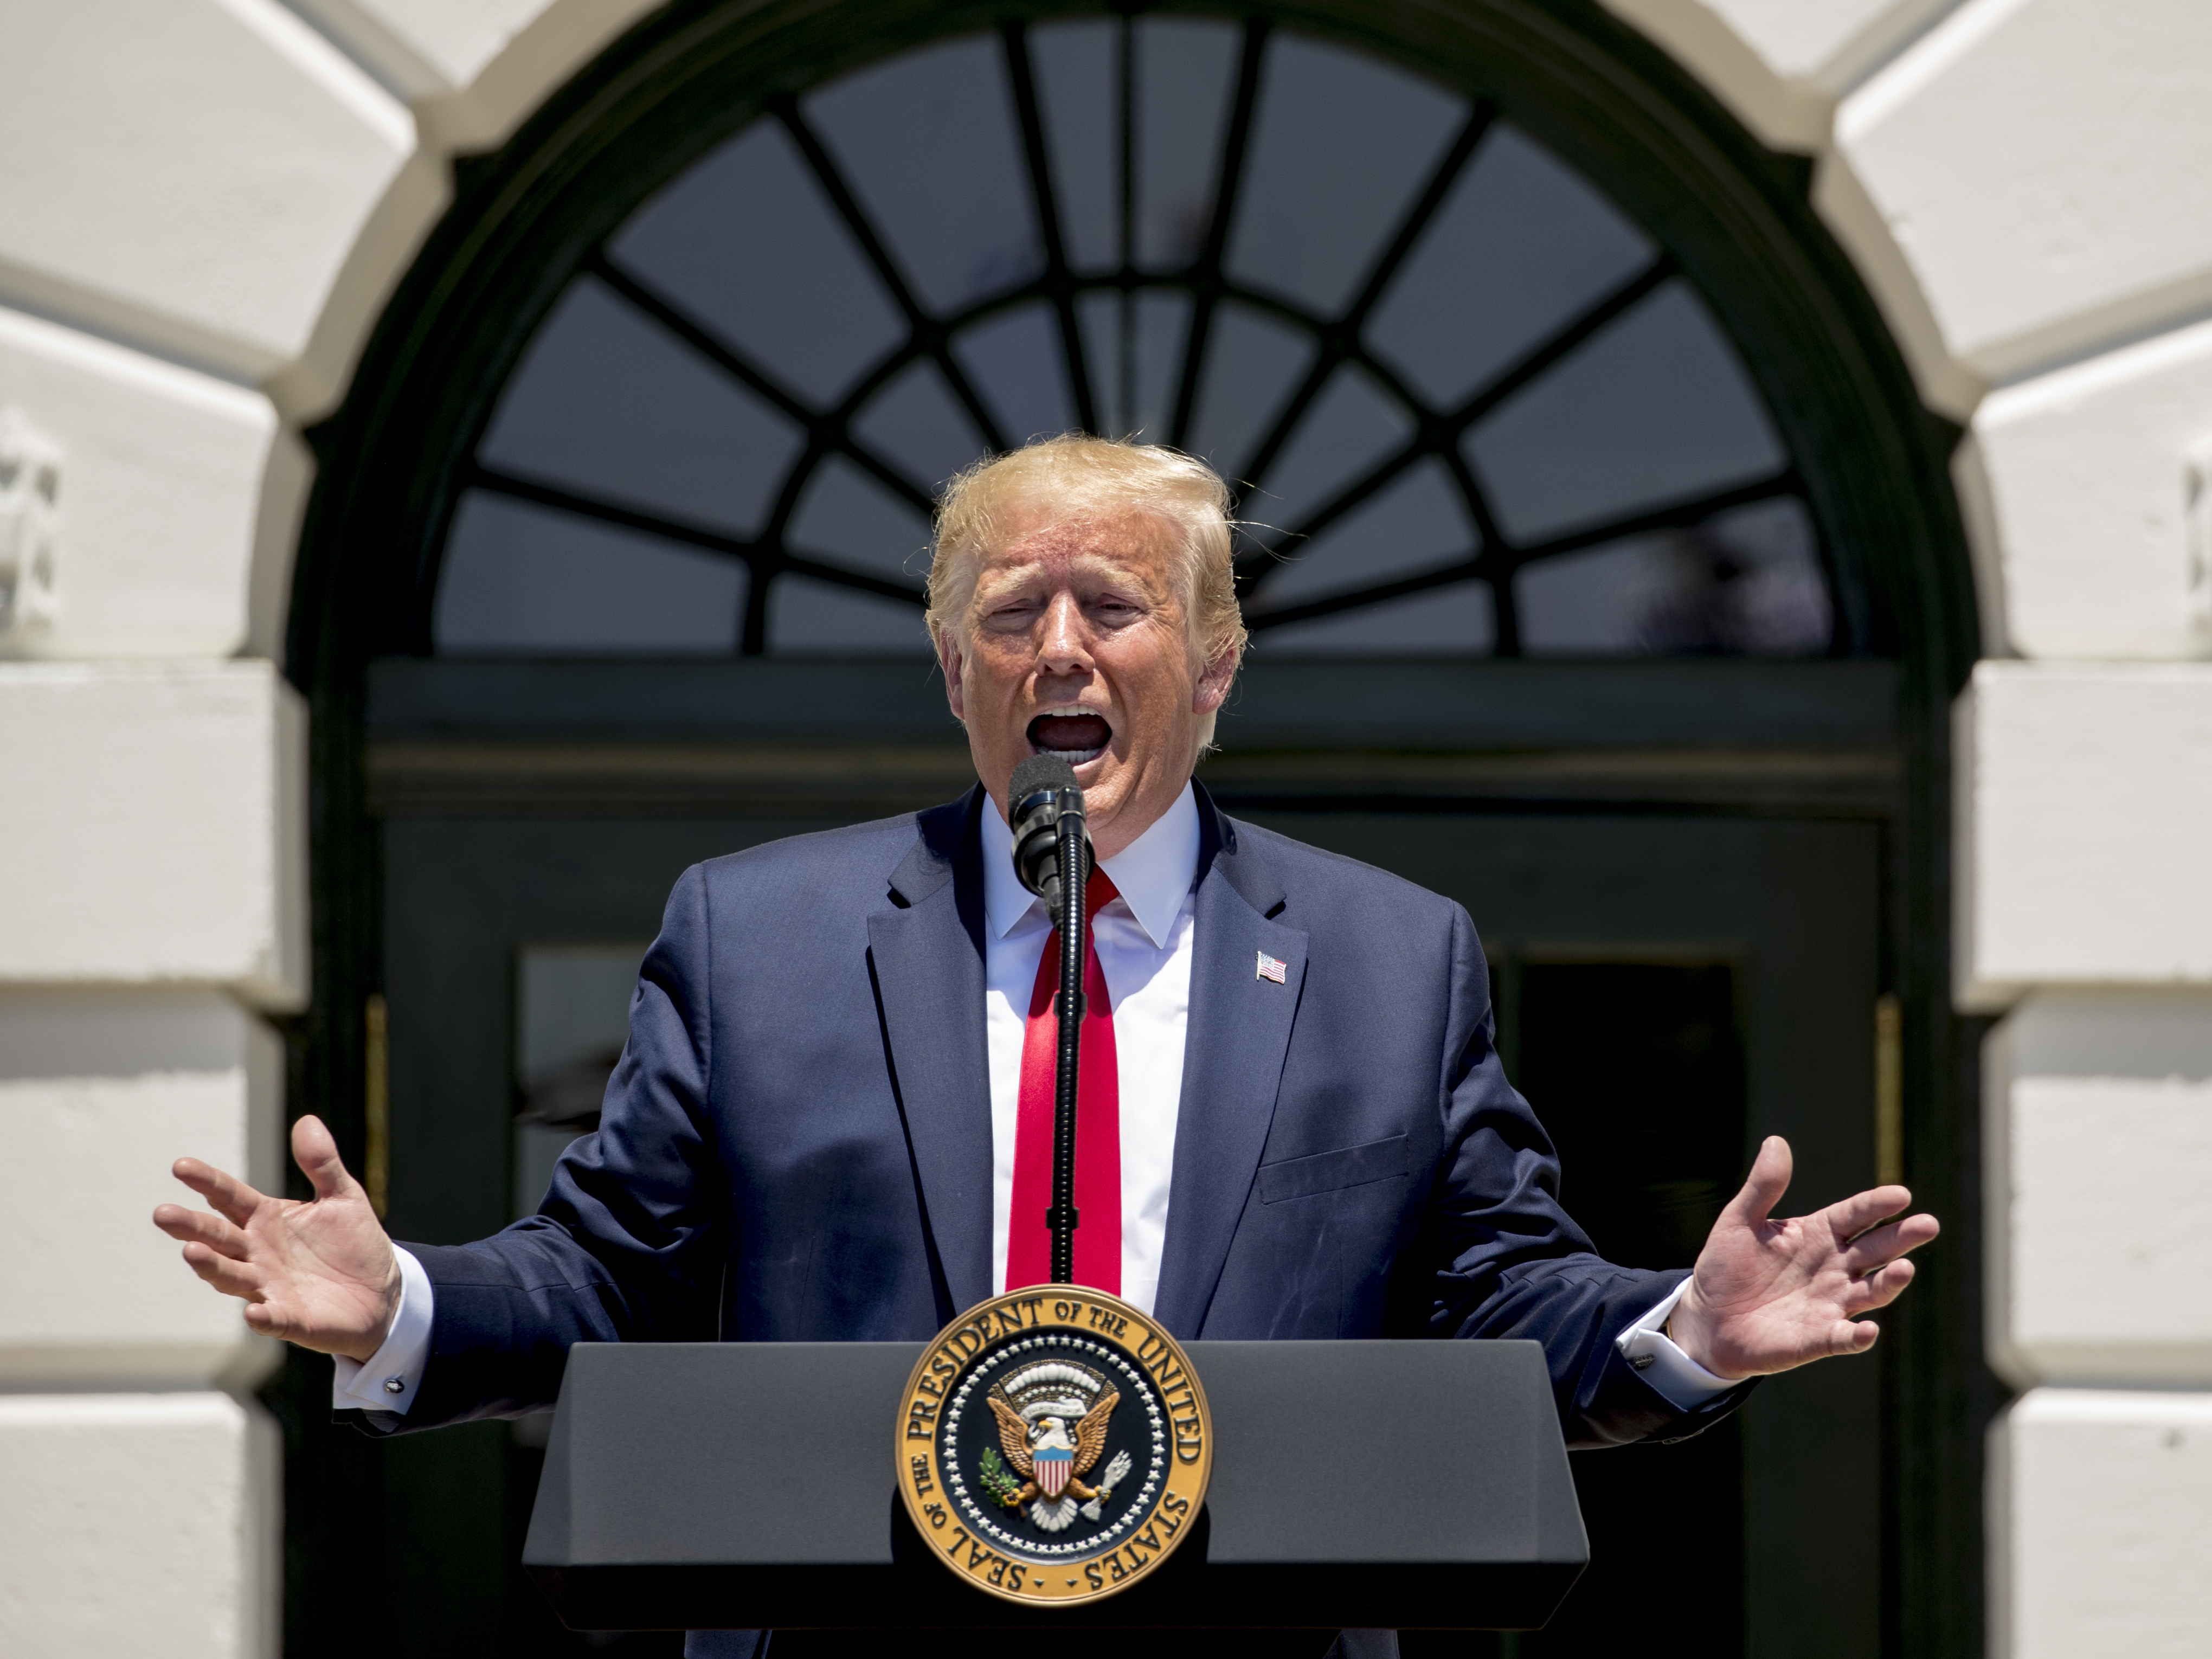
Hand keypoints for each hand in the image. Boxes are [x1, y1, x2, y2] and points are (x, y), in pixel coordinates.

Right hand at [152, 1115, 400, 1362]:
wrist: (381, 1292)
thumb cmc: (353, 1243)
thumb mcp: (343, 1197)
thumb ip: (322, 1164)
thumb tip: (307, 1120)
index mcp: (267, 1219)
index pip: (230, 1197)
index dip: (207, 1182)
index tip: (181, 1166)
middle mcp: (258, 1253)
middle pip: (218, 1237)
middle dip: (190, 1227)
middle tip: (163, 1213)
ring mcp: (269, 1286)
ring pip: (232, 1276)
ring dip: (211, 1266)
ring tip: (190, 1252)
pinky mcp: (290, 1318)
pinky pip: (272, 1317)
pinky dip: (261, 1316)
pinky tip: (253, 1310)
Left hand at [1666, 1135, 1938, 1380]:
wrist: (1707, 1317)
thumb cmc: (1728, 1266)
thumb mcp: (1739, 1221)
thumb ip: (1763, 1186)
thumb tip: (1777, 1141)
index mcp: (1818, 1235)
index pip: (1855, 1215)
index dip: (1877, 1205)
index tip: (1901, 1194)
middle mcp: (1833, 1269)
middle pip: (1875, 1250)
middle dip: (1901, 1238)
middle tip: (1928, 1224)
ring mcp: (1829, 1304)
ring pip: (1870, 1292)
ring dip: (1889, 1282)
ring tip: (1905, 1268)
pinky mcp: (1816, 1339)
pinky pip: (1842, 1338)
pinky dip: (1856, 1336)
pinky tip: (1867, 1330)